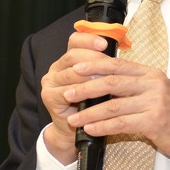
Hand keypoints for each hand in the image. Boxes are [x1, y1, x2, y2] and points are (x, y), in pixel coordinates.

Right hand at [38, 31, 120, 164]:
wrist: (79, 129)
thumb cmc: (93, 104)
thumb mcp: (100, 83)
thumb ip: (103, 68)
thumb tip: (120, 55)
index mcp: (68, 60)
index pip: (75, 41)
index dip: (89, 39)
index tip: (105, 43)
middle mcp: (56, 68)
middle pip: (73, 54)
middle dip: (93, 58)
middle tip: (110, 64)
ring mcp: (50, 82)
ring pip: (70, 73)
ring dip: (89, 76)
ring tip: (105, 79)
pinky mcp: (49, 97)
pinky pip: (65, 91)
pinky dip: (80, 92)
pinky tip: (92, 94)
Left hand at [56, 46, 169, 166]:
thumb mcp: (156, 92)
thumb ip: (134, 85)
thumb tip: (102, 82)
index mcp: (151, 74)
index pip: (118, 65)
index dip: (94, 65)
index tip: (76, 68)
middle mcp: (153, 84)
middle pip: (112, 82)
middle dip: (86, 88)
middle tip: (68, 93)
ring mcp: (154, 101)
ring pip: (114, 104)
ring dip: (90, 112)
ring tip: (74, 119)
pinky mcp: (154, 121)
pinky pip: (122, 123)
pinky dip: (103, 126)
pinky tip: (91, 129)